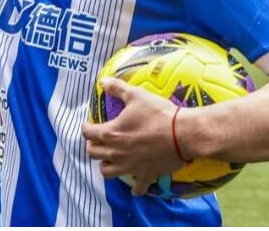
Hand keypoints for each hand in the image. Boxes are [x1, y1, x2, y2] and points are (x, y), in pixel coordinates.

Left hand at [81, 77, 186, 195]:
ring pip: (107, 172)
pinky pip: (137, 187)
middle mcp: (116, 153)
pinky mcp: (145, 175)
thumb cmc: (158, 113)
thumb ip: (117, 88)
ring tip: (110, 159)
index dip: (86, 128)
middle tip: (98, 140)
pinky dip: (135, 187)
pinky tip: (135, 185)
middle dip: (93, 146)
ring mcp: (129, 166)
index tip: (89, 125)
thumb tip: (103, 81)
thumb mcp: (136, 95)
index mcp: (111, 133)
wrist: (183, 134)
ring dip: (105, 165)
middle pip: (93, 154)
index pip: (87, 133)